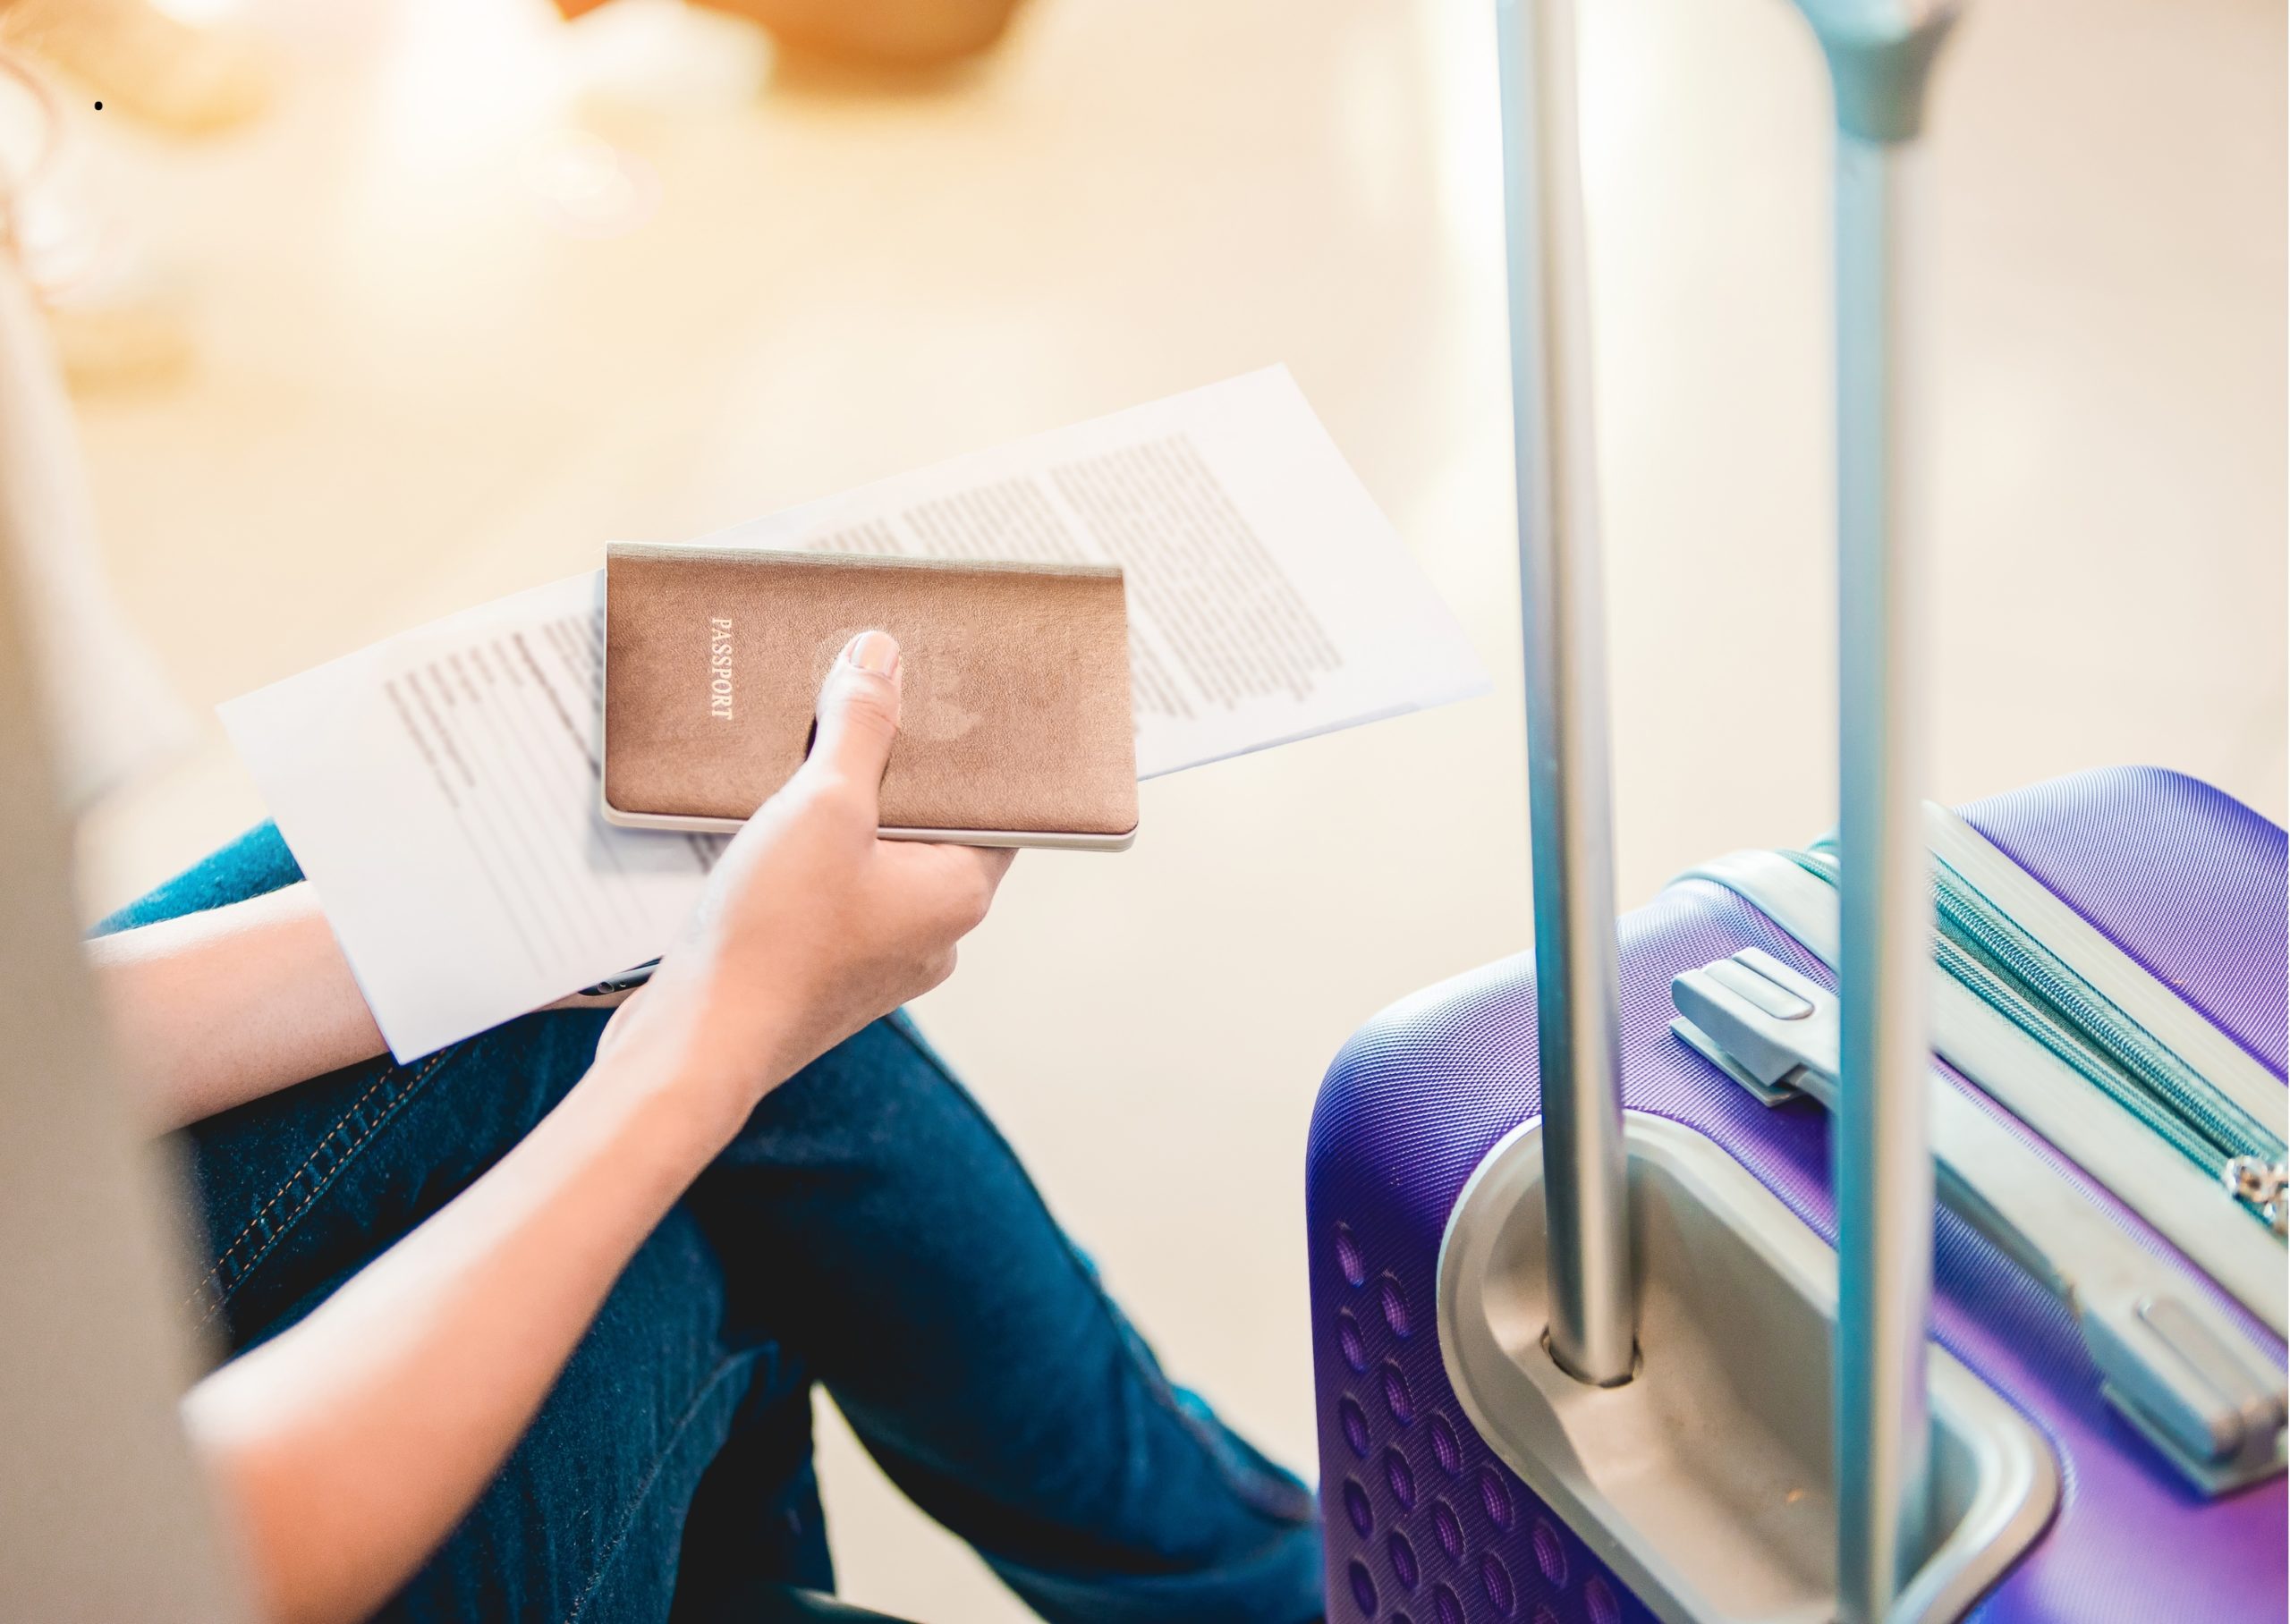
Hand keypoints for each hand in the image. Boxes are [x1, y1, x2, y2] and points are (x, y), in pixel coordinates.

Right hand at [598, 630, 1011, 1132]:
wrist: (695, 1045)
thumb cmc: (774, 938)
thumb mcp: (823, 805)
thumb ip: (860, 728)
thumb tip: (881, 661)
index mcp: (959, 893)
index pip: (996, 804)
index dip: (970, 749)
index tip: (944, 698)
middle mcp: (931, 932)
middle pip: (928, 825)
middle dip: (890, 769)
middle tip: (860, 706)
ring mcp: (877, 957)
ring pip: (873, 858)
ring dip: (841, 810)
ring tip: (803, 756)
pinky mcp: (822, 971)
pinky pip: (830, 892)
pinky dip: (808, 855)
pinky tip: (766, 823)